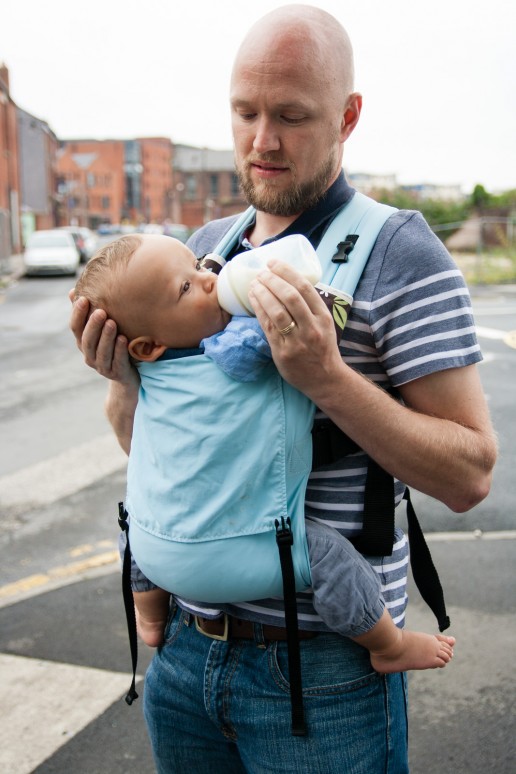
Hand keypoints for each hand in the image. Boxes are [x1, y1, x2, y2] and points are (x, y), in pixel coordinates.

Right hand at [69, 290, 134, 384]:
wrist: (126, 375)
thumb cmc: (112, 346)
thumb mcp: (100, 331)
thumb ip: (88, 313)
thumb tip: (73, 291)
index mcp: (83, 343)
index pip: (75, 328)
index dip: (77, 314)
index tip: (83, 299)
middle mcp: (89, 355)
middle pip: (87, 340)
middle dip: (93, 325)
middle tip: (101, 311)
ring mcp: (102, 366)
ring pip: (102, 352)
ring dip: (106, 337)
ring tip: (112, 323)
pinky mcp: (117, 373)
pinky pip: (118, 361)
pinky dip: (119, 350)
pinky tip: (124, 339)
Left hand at [247, 259, 345, 401]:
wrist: (325, 380)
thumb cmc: (322, 349)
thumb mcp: (324, 325)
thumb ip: (310, 307)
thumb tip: (288, 282)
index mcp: (324, 317)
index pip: (305, 288)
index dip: (287, 271)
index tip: (274, 263)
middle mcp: (312, 328)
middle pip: (290, 297)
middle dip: (272, 280)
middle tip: (261, 272)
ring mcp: (297, 341)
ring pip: (277, 312)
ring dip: (263, 294)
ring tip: (254, 284)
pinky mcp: (283, 353)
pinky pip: (268, 327)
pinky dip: (259, 310)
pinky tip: (253, 300)